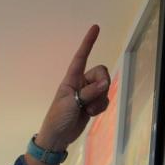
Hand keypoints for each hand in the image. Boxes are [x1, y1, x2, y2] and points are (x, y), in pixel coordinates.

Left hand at [36, 24, 111, 151]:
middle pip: (101, 73)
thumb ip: (88, 92)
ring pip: (105, 89)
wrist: (58, 136)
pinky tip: (91, 113)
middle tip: (94, 96)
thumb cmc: (58, 117)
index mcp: (71, 78)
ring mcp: (88, 93)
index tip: (95, 28)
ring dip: (99, 100)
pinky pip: (105, 100)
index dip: (88, 43)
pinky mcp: (93, 104)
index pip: (81, 57)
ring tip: (88, 110)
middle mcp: (81, 83)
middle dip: (101, 84)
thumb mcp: (71, 103)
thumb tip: (105, 84)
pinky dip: (100, 107)